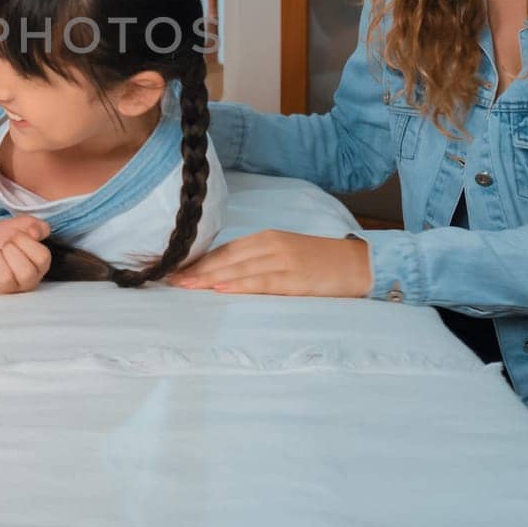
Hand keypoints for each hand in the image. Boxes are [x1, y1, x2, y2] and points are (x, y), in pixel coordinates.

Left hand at [0, 217, 51, 295]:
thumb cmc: (3, 239)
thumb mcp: (22, 226)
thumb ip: (37, 225)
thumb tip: (34, 232)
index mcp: (39, 266)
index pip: (42, 258)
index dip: (26, 242)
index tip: (16, 236)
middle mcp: (27, 282)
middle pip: (26, 273)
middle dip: (10, 251)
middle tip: (4, 246)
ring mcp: (8, 290)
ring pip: (5, 279)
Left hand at [169, 231, 371, 296]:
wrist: (356, 264)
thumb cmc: (317, 261)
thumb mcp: (284, 252)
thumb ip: (257, 258)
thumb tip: (222, 272)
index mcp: (266, 237)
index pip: (225, 249)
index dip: (200, 260)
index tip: (177, 269)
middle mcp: (271, 245)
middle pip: (226, 258)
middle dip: (197, 270)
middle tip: (171, 280)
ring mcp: (283, 261)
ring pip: (238, 269)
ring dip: (209, 279)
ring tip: (186, 286)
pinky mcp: (294, 279)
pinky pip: (261, 282)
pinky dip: (238, 285)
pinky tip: (220, 289)